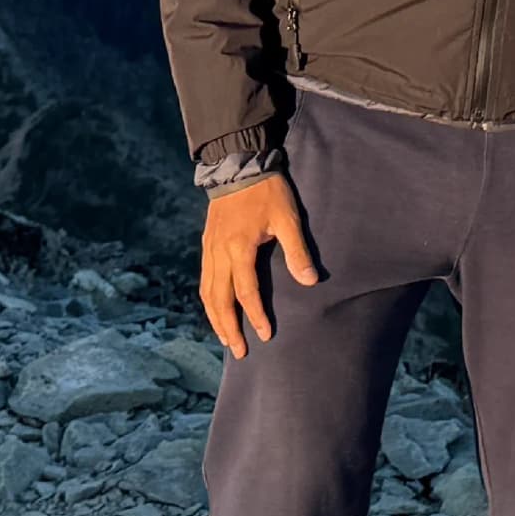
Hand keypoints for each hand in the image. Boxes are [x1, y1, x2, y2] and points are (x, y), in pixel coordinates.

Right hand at [201, 174, 320, 357]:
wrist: (238, 164)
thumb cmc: (266, 191)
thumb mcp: (287, 217)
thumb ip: (297, 250)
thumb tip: (310, 281)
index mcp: (239, 248)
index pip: (246, 293)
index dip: (256, 316)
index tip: (265, 335)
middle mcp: (219, 253)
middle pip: (219, 300)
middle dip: (228, 328)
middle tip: (240, 351)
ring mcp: (209, 248)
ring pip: (207, 292)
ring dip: (215, 318)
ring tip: (225, 338)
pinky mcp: (206, 243)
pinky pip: (203, 279)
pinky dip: (208, 299)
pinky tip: (214, 309)